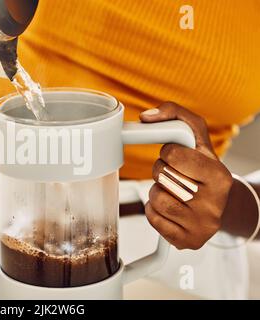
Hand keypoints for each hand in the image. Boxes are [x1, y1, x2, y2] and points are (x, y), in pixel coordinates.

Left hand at [140, 102, 232, 249]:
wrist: (219, 205)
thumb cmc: (202, 168)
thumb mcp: (197, 137)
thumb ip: (174, 114)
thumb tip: (145, 116)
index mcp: (219, 176)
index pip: (173, 154)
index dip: (168, 153)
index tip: (176, 157)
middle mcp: (214, 203)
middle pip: (162, 177)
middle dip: (160, 171)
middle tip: (173, 174)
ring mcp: (201, 225)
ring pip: (155, 198)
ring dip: (156, 191)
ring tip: (172, 190)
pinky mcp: (187, 240)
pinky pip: (153, 218)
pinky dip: (154, 210)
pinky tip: (169, 207)